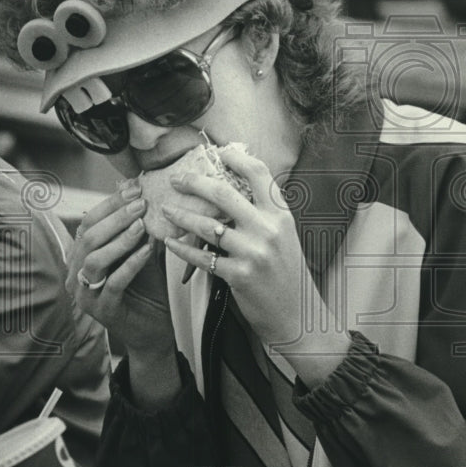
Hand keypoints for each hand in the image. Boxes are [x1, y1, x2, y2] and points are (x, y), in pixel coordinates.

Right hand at [66, 181, 173, 353]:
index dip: (111, 203)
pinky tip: (147, 251)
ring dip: (120, 240)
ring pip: (95, 260)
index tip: (136, 188)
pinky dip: (130, 264)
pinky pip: (113, 283)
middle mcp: (76, 273)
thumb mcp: (140, 251)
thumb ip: (136, 226)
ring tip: (142, 225)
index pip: (89, 222)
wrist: (153, 329)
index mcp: (81, 256)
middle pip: (89, 238)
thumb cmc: (145, 288)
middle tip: (141, 203)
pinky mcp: (101, 311)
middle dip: (116, 217)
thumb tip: (134, 186)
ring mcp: (85, 294)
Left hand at [162, 149, 328, 351]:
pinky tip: (170, 243)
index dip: (236, 158)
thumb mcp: (284, 237)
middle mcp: (268, 229)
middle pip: (224, 194)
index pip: (259, 174)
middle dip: (195, 182)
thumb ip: (263, 215)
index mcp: (281, 215)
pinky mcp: (238, 276)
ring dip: (181, 216)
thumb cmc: (288, 274)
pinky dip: (182, 250)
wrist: (299, 315)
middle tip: (177, 179)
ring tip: (166, 210)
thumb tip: (234, 190)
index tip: (217, 151)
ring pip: (207, 226)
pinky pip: (202, 257)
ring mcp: (253, 253)